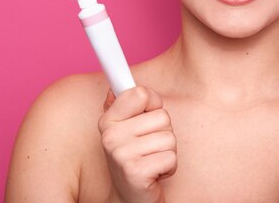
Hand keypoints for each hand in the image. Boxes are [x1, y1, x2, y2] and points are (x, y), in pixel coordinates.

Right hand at [98, 86, 176, 202]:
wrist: (130, 198)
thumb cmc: (133, 159)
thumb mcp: (125, 130)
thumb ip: (124, 106)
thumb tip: (115, 87)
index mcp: (108, 121)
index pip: (140, 93)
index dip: (152, 102)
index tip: (148, 110)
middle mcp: (111, 136)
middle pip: (162, 116)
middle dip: (163, 133)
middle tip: (149, 147)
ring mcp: (122, 154)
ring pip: (169, 137)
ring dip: (167, 151)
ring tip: (152, 160)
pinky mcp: (136, 171)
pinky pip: (171, 157)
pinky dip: (169, 167)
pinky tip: (155, 173)